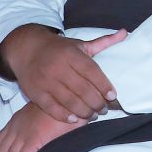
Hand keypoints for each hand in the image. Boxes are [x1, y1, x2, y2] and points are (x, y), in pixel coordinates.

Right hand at [0, 24, 126, 122]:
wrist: (27, 49)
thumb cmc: (60, 49)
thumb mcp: (80, 44)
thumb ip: (104, 42)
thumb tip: (125, 32)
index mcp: (71, 54)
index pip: (92, 72)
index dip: (104, 85)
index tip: (112, 96)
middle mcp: (58, 67)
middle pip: (82, 90)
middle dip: (96, 103)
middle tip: (103, 110)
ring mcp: (46, 80)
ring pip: (69, 101)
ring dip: (84, 112)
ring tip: (92, 115)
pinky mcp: (35, 92)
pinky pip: (52, 108)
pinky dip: (64, 115)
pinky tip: (74, 119)